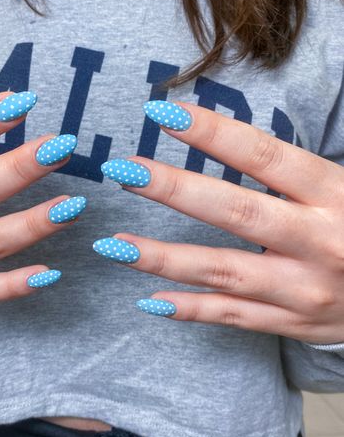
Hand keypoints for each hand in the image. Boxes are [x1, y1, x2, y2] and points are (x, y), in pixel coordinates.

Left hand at [97, 100, 343, 343]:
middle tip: (123, 170)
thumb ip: (293, 171)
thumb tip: (221, 138)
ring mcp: (306, 290)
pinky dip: (190, 309)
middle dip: (174, 190)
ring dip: (164, 258)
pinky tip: (149, 300)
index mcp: (335, 194)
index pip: (265, 156)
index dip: (212, 132)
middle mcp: (320, 241)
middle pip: (236, 211)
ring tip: (114, 244)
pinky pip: (234, 317)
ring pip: (224, 271)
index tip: (163, 112)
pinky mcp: (293, 324)